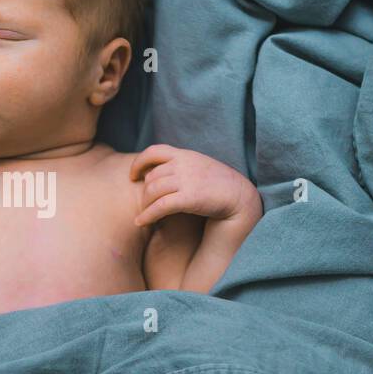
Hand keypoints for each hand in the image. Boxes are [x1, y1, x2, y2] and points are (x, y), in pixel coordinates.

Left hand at [130, 144, 261, 227]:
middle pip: (151, 177)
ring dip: (145, 205)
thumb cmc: (219, 184)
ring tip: (144, 214)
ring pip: (152, 191)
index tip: (133, 175)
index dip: (139, 163)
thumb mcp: (200, 166)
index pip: (154, 151)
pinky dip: (147, 215)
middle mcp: (184, 164)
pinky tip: (141, 222)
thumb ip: (182, 165)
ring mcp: (186, 180)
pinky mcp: (188, 198)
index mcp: (185, 155)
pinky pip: (159, 207)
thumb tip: (160, 172)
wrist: (239, 197)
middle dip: (144, 191)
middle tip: (145, 203)